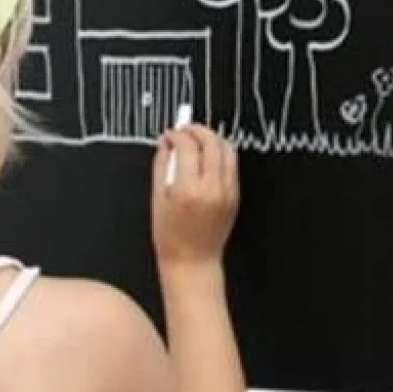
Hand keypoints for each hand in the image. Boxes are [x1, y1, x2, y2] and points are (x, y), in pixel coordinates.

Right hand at [151, 124, 239, 272]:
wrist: (192, 261)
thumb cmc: (170, 236)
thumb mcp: (157, 198)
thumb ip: (162, 165)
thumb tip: (166, 142)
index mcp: (188, 190)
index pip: (187, 147)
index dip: (177, 135)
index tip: (170, 134)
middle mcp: (212, 189)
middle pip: (211, 143)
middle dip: (197, 130)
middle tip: (185, 130)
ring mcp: (227, 192)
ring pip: (227, 150)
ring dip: (212, 139)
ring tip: (198, 140)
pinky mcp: (235, 196)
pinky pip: (231, 165)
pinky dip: (220, 154)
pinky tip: (207, 156)